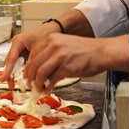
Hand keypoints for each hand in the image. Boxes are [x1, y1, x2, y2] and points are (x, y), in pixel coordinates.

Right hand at [1, 22, 60, 88]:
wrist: (54, 30)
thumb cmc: (46, 35)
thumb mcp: (39, 48)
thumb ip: (32, 60)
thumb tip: (28, 73)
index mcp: (18, 41)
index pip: (11, 58)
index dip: (7, 70)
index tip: (3, 79)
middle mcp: (17, 46)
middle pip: (10, 62)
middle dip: (10, 74)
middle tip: (11, 85)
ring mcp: (20, 50)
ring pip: (14, 64)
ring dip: (15, 74)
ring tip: (15, 85)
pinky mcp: (24, 54)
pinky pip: (20, 64)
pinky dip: (21, 71)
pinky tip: (24, 79)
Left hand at [3, 28, 128, 92]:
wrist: (101, 52)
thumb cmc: (85, 50)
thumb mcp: (64, 44)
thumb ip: (50, 52)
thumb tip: (38, 66)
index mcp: (51, 39)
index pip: (33, 53)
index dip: (28, 66)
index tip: (27, 74)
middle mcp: (54, 45)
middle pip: (34, 63)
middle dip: (30, 76)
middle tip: (29, 84)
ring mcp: (60, 56)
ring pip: (40, 72)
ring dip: (37, 83)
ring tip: (38, 88)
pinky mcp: (66, 67)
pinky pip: (52, 79)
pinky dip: (48, 86)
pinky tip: (49, 89)